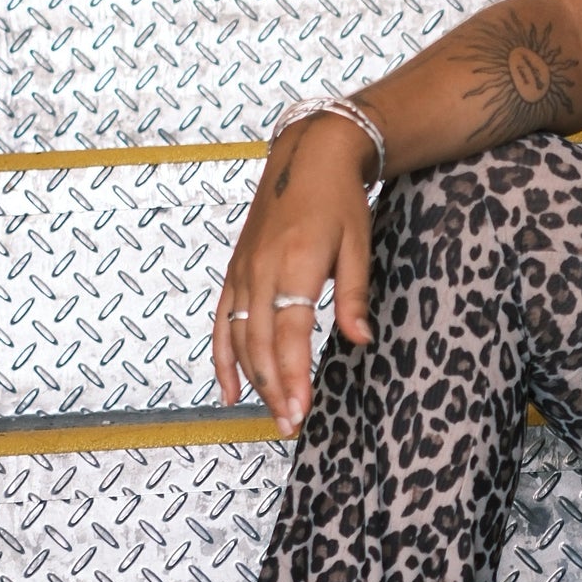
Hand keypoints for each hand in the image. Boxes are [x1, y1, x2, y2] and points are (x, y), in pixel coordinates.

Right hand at [214, 113, 377, 435]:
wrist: (309, 154)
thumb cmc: (341, 200)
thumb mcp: (358, 244)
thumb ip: (354, 295)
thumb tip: (360, 341)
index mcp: (296, 262)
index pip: (290, 332)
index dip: (293, 375)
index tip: (301, 411)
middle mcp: (261, 268)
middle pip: (260, 343)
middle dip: (274, 389)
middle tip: (289, 427)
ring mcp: (243, 270)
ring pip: (238, 337)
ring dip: (253, 381)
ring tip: (273, 415)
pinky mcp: (235, 269)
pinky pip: (221, 320)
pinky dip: (222, 358)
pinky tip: (230, 391)